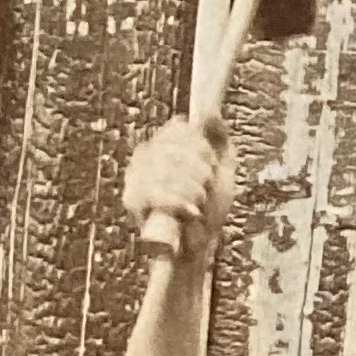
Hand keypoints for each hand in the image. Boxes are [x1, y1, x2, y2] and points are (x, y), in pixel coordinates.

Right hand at [123, 116, 234, 266]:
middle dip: (200, 172)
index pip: (180, 129)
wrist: (199, 246)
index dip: (201, 147)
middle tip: (204, 190)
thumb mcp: (223, 168)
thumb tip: (209, 110)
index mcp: (164, 144)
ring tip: (197, 204)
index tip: (211, 166)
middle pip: (176, 148)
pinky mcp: (132, 199)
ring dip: (193, 190)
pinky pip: (157, 191)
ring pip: (169, 168)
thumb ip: (218, 137)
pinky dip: (179, 203)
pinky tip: (190, 211)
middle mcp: (145, 155)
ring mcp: (136, 176)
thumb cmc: (209, 207)